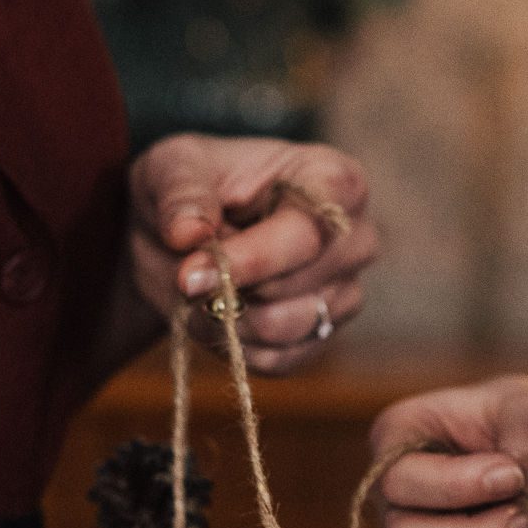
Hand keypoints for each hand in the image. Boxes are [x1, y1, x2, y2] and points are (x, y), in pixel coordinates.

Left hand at [129, 134, 377, 373]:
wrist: (192, 232)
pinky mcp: (323, 336)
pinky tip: (219, 311)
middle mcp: (355, 241)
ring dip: (225, 318)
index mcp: (334, 181)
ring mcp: (345, 293)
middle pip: (292, 289)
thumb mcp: (172, 168)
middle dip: (227, 289)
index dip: (248, 260)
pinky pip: (276, 360)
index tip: (189, 274)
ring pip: (282, 328)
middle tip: (184, 276)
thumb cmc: (194, 187)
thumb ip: (181, 194)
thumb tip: (187, 234)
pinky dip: (234, 343)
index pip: (306, 235)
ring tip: (200, 290)